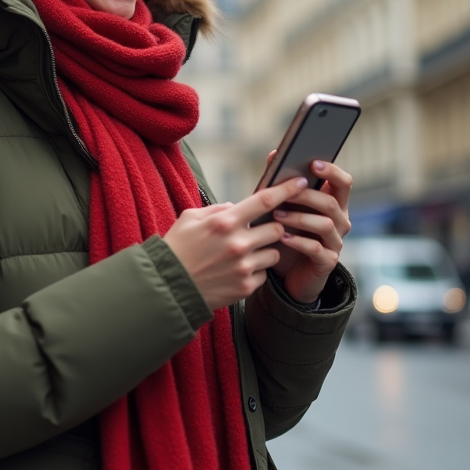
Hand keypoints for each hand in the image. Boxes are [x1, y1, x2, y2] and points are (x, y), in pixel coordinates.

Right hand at [163, 177, 309, 309]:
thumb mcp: (190, 218)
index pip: (265, 200)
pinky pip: (264, 274)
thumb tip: (237, 207)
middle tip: (260, 230)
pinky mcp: (245, 287)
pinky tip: (238, 270)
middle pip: (277, 228)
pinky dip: (256, 270)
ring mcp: (243, 267)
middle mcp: (238, 244)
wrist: (168, 288)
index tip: (302, 182)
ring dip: (266, 250)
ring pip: (274, 252)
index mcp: (225, 222)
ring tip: (246, 253)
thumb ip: (218, 209)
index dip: (287, 189)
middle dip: (274, 226)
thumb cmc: (177, 248)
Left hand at [267, 158, 351, 304]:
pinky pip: (316, 249)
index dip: (332, 171)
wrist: (288, 275)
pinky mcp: (327, 262)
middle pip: (332, 202)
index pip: (343, 182)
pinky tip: (282, 237)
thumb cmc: (286, 234)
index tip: (313, 163)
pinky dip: (298, 241)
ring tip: (277, 216)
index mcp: (334, 203)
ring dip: (299, 217)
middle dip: (307, 195)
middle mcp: (340, 222)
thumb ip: (280, 183)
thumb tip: (274, 154)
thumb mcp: (282, 208)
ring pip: (324, 224)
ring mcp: (335, 242)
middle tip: (285, 192)